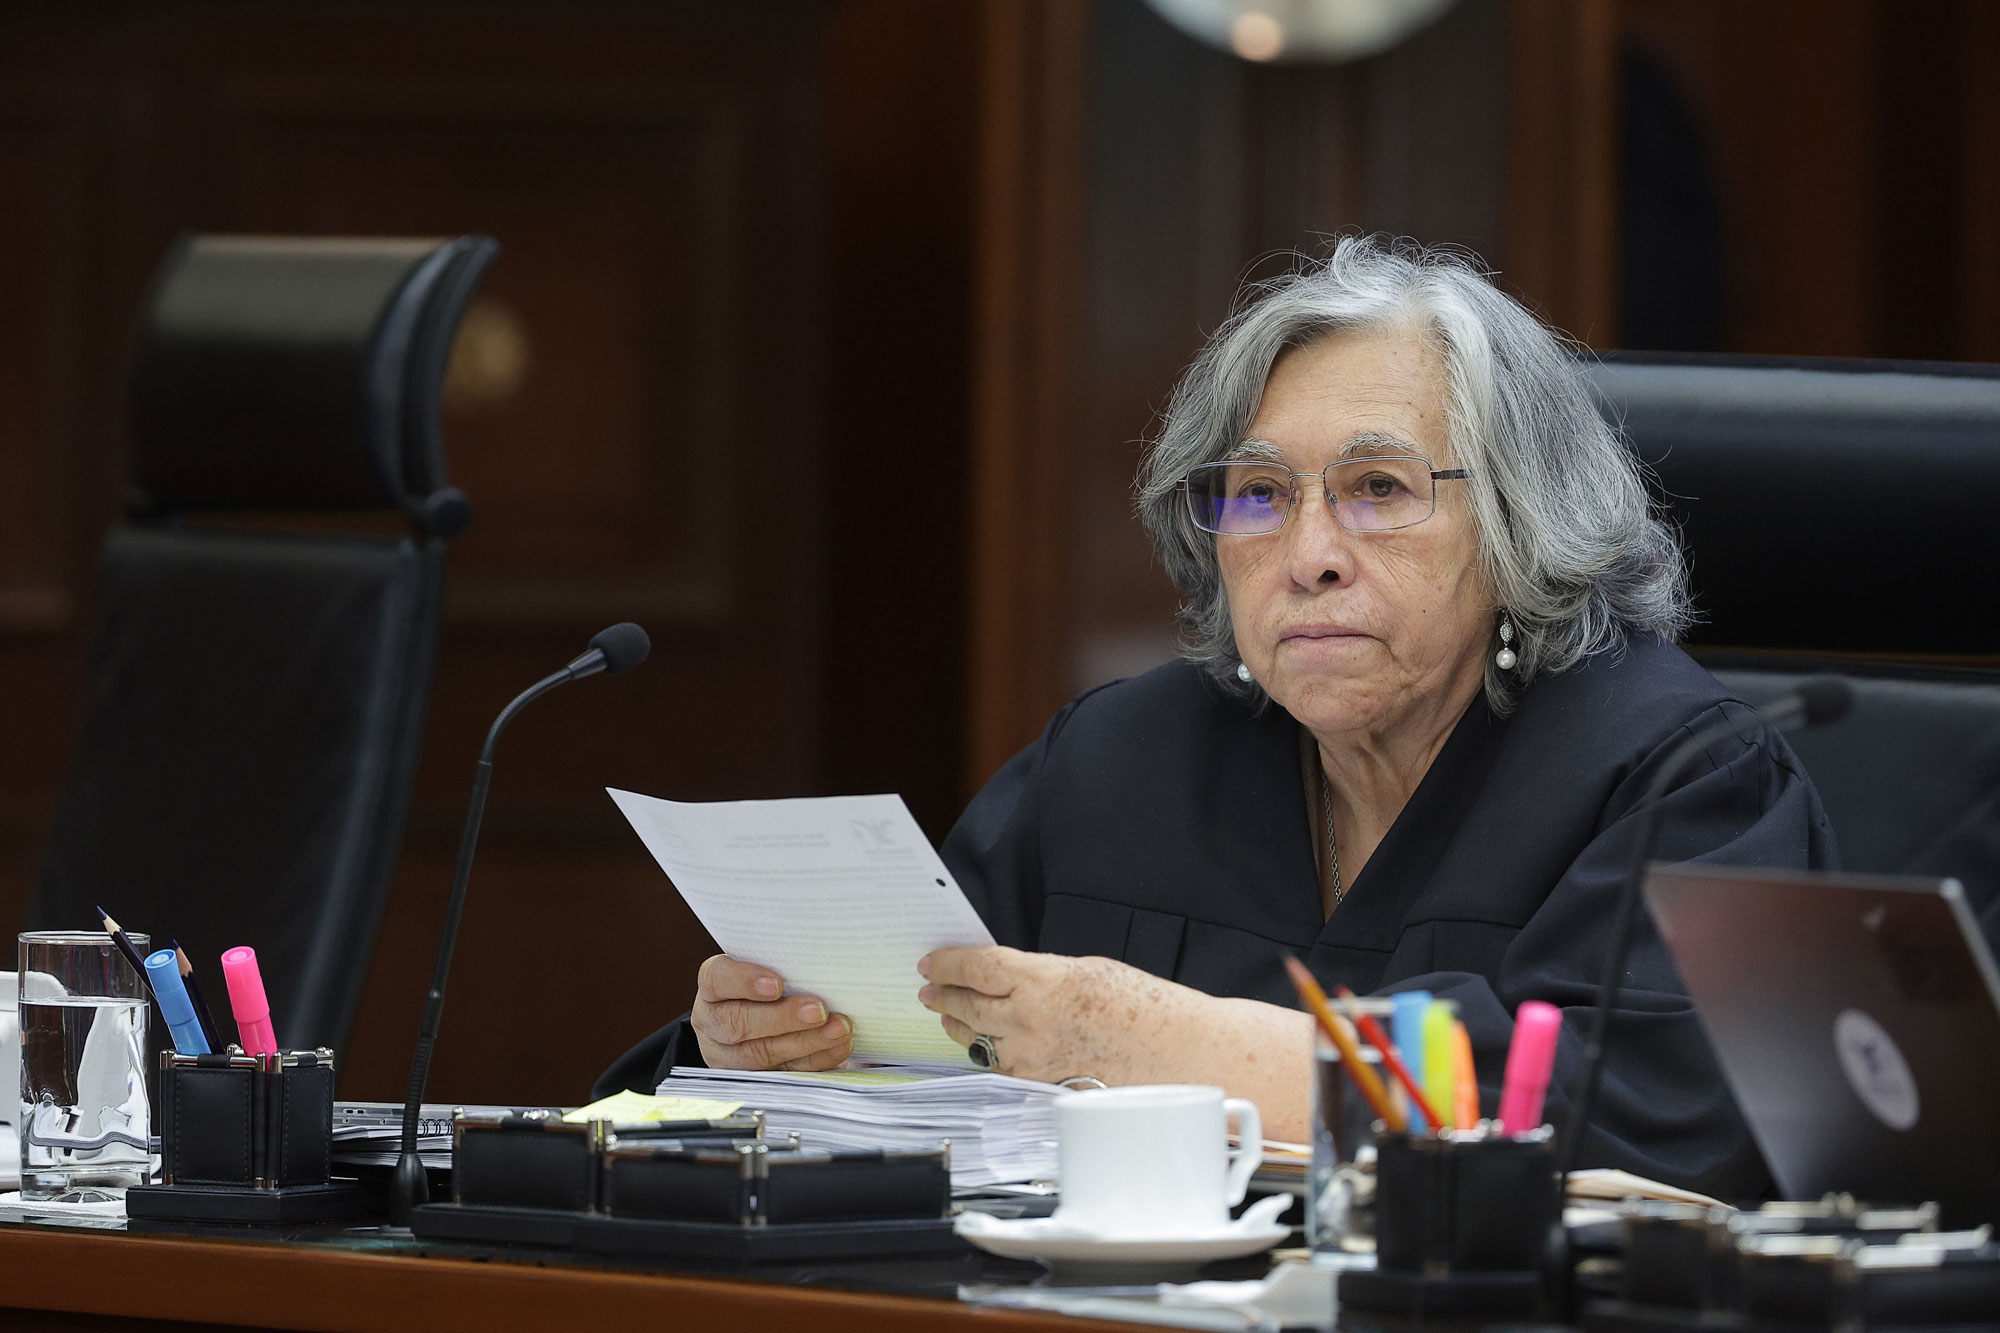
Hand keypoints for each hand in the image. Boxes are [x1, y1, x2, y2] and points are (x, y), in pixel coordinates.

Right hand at [690, 954, 852, 1070]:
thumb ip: (784, 965)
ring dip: (805, 1042)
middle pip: (738, 1023)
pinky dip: (815, 1059)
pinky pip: (784, 1072)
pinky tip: (838, 1047)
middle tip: (818, 1011)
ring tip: (838, 1030)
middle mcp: (713, 1022)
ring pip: (760, 1053)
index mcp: (713, 987)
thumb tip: (823, 963)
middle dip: (783, 1018)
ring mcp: (728, 1055)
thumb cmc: (768, 980)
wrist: (762, 1012)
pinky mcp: (753, 1076)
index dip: (744, 982)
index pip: (717, 980)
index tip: (778, 984)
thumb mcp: (768, 966)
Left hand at [916, 946, 1200, 1084]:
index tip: (932, 961)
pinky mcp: (1040, 1082)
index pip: (978, 968)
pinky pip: (999, 1067)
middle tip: (928, 988)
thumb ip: (1039, 974)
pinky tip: (978, 1044)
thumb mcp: (1084, 969)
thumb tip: (1004, 976)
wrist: (1174, 1053)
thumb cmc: (1142, 1004)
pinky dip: (983, 1052)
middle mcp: (1031, 1020)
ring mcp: (1033, 1056)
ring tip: (945, 1014)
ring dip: (956, 1025)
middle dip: (942, 995)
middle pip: (967, 1005)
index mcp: (1044, 981)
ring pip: (975, 1041)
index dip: (949, 963)